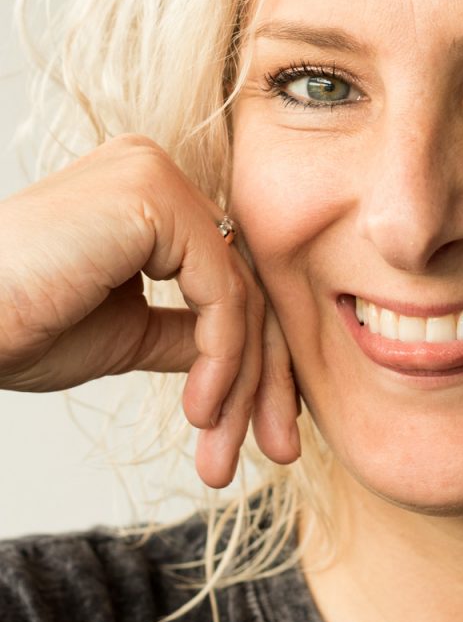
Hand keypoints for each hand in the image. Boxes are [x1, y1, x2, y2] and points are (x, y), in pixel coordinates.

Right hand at [0, 135, 300, 487]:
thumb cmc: (16, 326)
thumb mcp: (124, 332)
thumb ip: (184, 330)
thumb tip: (241, 354)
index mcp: (143, 192)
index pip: (224, 273)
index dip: (250, 353)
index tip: (260, 425)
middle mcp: (154, 170)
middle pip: (241, 279)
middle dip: (263, 373)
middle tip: (278, 448)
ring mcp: (155, 176)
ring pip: (238, 291)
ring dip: (242, 381)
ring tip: (220, 451)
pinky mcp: (154, 197)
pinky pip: (220, 289)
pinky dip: (223, 357)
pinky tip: (201, 410)